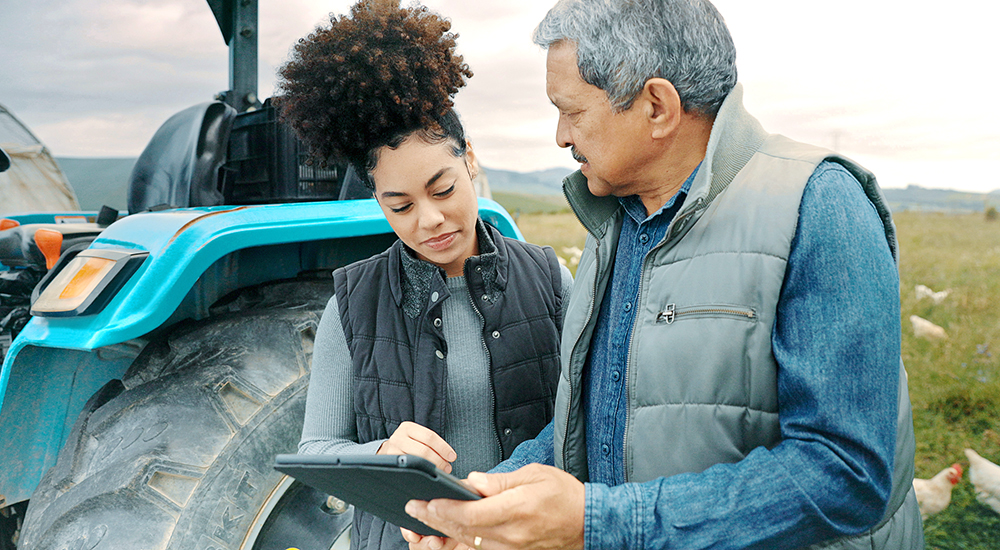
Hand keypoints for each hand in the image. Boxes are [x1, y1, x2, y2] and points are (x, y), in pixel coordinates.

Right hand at [378, 421, 456, 473]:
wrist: (386, 451)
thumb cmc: (408, 445)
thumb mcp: (417, 437)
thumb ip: (431, 443)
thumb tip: (449, 457)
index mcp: (407, 427)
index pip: (429, 437)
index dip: (443, 448)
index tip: (452, 457)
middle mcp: (398, 437)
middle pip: (424, 450)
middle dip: (439, 460)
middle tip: (447, 467)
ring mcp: (392, 451)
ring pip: (417, 461)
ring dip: (432, 468)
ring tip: (440, 471)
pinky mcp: (390, 464)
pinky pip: (409, 470)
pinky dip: (421, 473)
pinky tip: (427, 475)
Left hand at [404, 463, 584, 549]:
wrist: (588, 522)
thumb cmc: (564, 495)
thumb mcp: (534, 475)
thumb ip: (500, 481)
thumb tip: (472, 481)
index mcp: (517, 510)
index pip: (471, 513)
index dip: (445, 509)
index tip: (426, 502)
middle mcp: (512, 534)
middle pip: (464, 530)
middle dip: (435, 520)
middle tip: (414, 510)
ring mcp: (512, 548)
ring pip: (469, 543)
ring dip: (444, 533)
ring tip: (424, 521)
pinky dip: (461, 541)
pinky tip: (448, 533)